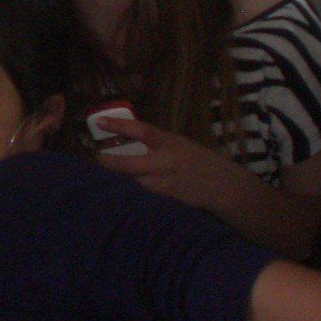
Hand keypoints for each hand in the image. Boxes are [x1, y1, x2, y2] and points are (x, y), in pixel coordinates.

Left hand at [97, 115, 246, 209]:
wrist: (224, 185)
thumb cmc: (198, 160)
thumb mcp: (179, 144)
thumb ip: (155, 143)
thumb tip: (125, 137)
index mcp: (169, 142)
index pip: (141, 130)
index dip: (118, 125)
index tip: (99, 121)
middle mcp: (166, 161)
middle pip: (130, 164)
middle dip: (109, 162)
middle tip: (96, 158)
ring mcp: (166, 182)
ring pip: (134, 182)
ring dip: (120, 179)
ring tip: (105, 176)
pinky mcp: (167, 199)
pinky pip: (144, 195)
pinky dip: (134, 191)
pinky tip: (127, 191)